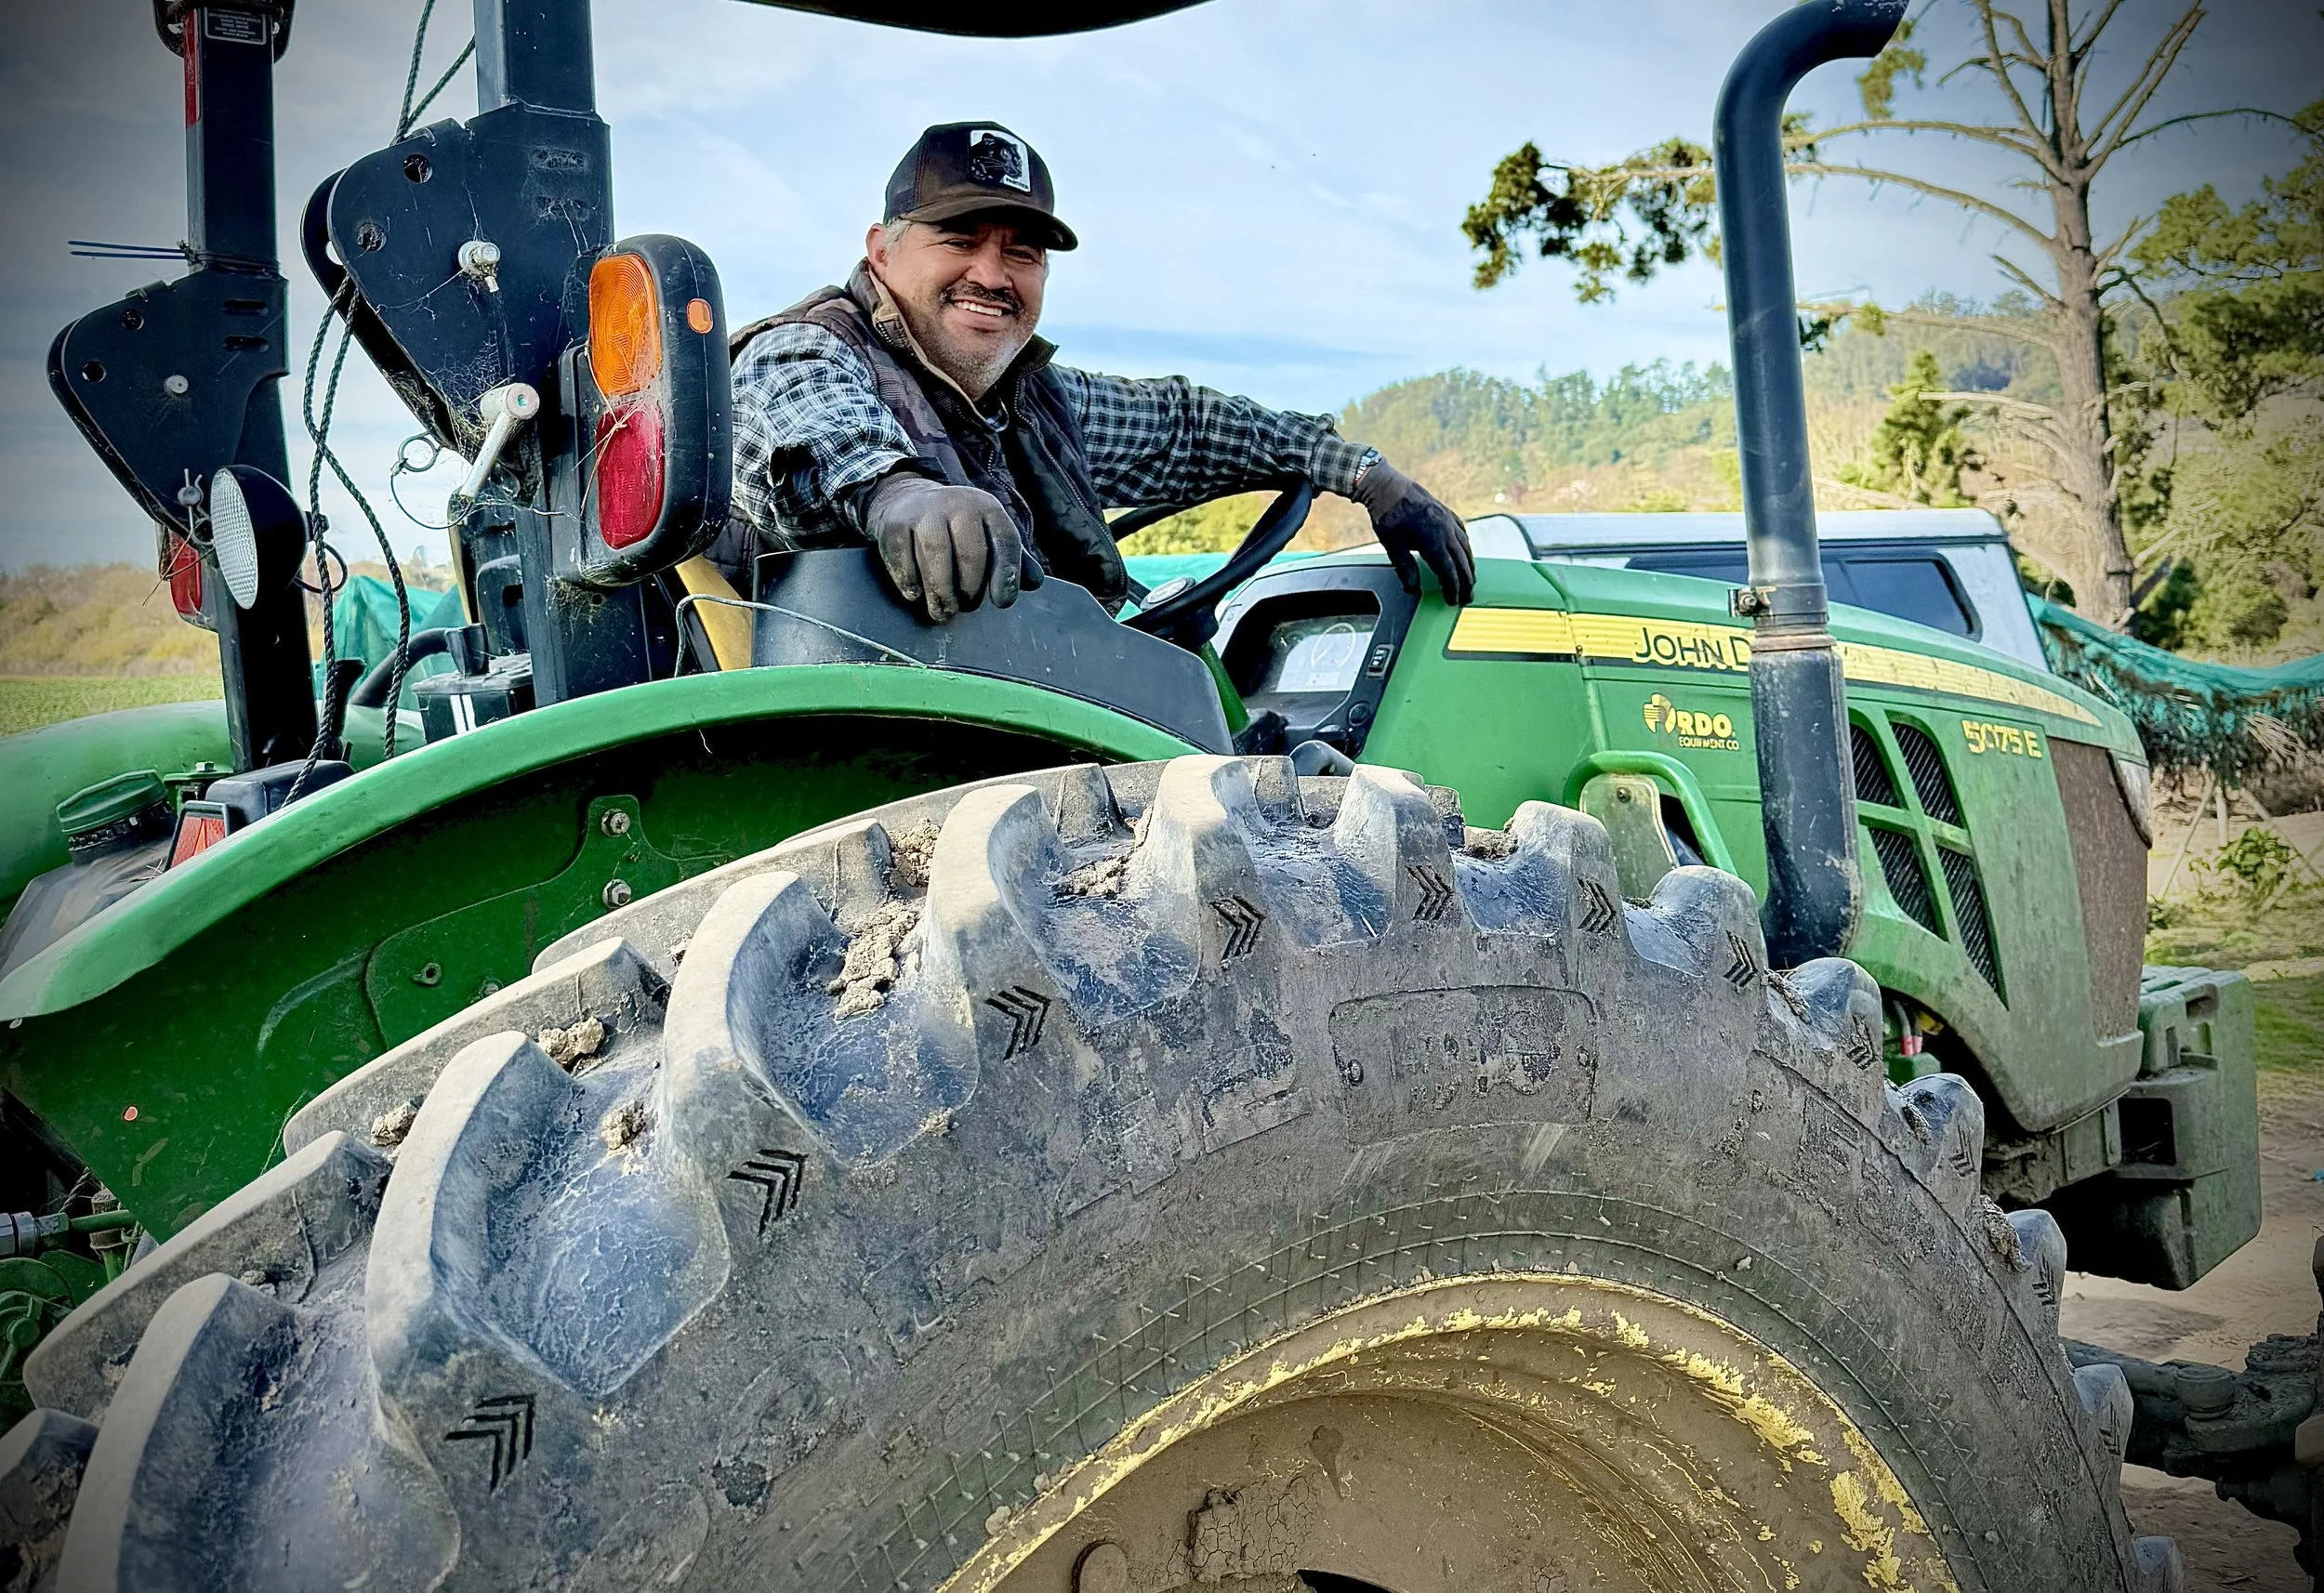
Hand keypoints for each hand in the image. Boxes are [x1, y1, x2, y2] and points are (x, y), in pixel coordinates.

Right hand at [863, 471, 1041, 621]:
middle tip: (965, 608)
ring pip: (936, 556)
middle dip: (969, 590)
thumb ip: (1014, 559)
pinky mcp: (895, 523)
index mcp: (987, 508)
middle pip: (970, 554)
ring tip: (943, 612)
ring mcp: (924, 511)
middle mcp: (958, 503)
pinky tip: (916, 595)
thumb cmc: (956, 529)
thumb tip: (1034, 582)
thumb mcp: (988, 535)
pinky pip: (903, 557)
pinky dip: (910, 581)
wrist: (907, 499)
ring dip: (941, 592)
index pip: (1005, 541)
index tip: (1002, 602)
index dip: (1007, 574)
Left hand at [1350, 460, 1475, 604]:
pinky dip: (1466, 547)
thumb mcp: (1392, 546)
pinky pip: (1462, 533)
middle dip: (1466, 582)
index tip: (1453, 601)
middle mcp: (1445, 530)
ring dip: (1469, 566)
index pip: (1449, 571)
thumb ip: (1405, 569)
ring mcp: (1448, 520)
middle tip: (1467, 597)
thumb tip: (1413, 589)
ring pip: (1465, 547)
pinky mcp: (1446, 512)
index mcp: (1433, 541)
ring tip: (1470, 580)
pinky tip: (1465, 553)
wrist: (1387, 485)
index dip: (1453, 588)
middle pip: (1462, 562)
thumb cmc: (1388, 515)